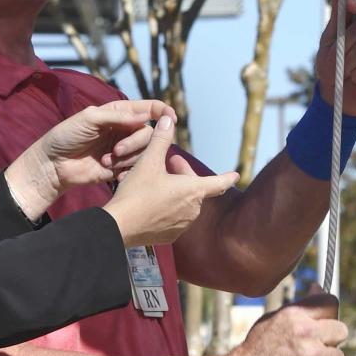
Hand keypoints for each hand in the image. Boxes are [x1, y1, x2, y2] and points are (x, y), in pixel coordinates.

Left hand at [4, 99, 175, 219]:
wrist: (52, 165)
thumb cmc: (66, 136)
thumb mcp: (90, 119)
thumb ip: (117, 116)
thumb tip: (145, 117)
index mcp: (118, 114)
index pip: (147, 109)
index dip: (162, 111)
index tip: (171, 117)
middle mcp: (123, 131)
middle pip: (148, 133)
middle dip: (136, 142)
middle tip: (117, 150)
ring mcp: (122, 151)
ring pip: (144, 152)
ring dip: (129, 157)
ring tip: (106, 161)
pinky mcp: (119, 170)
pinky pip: (136, 169)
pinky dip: (129, 171)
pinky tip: (113, 173)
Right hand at [104, 117, 238, 246]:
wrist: (119, 226)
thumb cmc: (137, 192)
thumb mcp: (149, 161)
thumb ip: (161, 139)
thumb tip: (168, 119)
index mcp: (192, 191)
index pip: (218, 183)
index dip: (228, 177)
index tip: (236, 174)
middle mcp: (192, 210)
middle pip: (195, 188)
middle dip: (184, 174)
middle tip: (169, 162)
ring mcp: (182, 226)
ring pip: (185, 203)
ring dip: (177, 191)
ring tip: (158, 182)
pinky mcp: (170, 237)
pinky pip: (175, 218)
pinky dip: (169, 207)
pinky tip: (153, 202)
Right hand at [225, 295, 348, 355]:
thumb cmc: (257, 348)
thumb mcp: (274, 318)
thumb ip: (300, 306)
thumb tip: (318, 288)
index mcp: (296, 316)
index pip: (330, 304)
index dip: (331, 311)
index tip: (328, 316)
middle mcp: (307, 335)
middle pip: (341, 331)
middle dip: (333, 337)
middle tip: (321, 343)